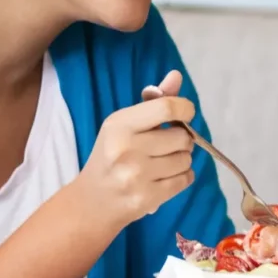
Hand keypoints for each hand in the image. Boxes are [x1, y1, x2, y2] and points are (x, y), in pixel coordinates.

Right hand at [76, 70, 196, 226]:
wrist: (91, 201)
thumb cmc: (112, 156)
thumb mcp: (126, 125)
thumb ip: (155, 101)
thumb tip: (176, 76)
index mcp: (120, 125)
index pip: (167, 108)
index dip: (185, 109)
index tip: (184, 115)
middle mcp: (126, 149)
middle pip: (182, 137)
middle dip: (181, 141)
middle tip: (165, 146)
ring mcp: (137, 176)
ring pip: (186, 159)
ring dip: (181, 160)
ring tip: (161, 164)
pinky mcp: (147, 198)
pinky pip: (186, 179)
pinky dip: (182, 177)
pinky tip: (164, 177)